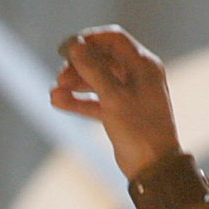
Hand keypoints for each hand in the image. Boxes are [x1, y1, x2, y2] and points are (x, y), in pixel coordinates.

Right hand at [50, 26, 183, 177]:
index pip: (113, 40)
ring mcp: (128, 95)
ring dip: (75, 84)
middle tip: (59, 77)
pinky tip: (58, 102)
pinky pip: (95, 101)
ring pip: (96, 81)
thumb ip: (93, 70)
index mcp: (143, 65)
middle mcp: (137, 76)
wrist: (153, 168)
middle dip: (78, 66)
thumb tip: (75, 46)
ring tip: (54, 92)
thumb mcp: (114, 97)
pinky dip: (78, 101)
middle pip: (102, 60)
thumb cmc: (139, 130)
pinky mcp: (119, 114)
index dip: (88, 40)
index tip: (65, 49)